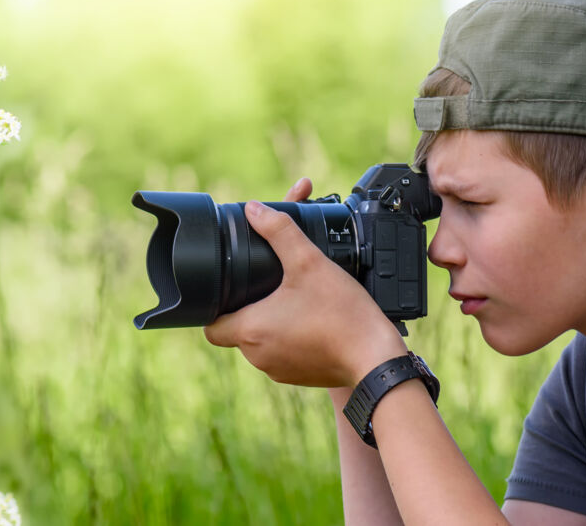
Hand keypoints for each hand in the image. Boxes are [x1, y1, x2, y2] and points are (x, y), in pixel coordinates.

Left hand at [203, 178, 406, 387]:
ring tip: (292, 301)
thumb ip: (280, 231)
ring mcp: (277, 370)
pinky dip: (290, 339)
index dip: (215, 307)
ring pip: (260, 344)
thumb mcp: (309, 262)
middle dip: (248, 309)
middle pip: (235, 331)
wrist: (375, 358)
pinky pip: (282, 355)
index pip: (210, 326)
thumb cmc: (341, 314)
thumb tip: (255, 209)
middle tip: (268, 287)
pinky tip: (310, 321)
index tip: (230, 290)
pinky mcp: (297, 377)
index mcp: (250, 330)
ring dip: (270, 324)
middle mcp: (257, 356)